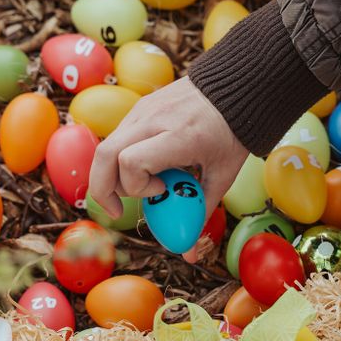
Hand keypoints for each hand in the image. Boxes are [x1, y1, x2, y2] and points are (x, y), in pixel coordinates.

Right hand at [88, 77, 248, 218]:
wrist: (237, 87)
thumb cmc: (233, 133)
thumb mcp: (223, 175)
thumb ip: (200, 212)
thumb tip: (187, 253)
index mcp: (178, 136)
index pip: (131, 162)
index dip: (137, 186)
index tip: (161, 192)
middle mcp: (154, 119)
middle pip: (105, 155)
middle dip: (103, 189)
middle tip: (117, 211)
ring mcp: (143, 109)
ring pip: (106, 145)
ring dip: (111, 174)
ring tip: (135, 188)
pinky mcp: (140, 106)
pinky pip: (118, 136)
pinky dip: (119, 158)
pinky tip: (143, 167)